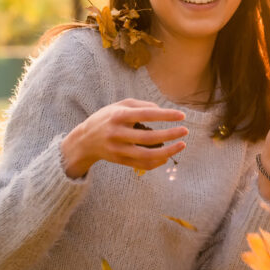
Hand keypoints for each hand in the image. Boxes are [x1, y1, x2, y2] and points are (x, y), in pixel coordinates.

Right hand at [61, 98, 187, 177]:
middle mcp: (117, 133)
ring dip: (168, 151)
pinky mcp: (119, 161)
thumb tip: (161, 110)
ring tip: (182, 145)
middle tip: (185, 131)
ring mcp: (118, 149)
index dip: (166, 115)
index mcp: (118, 116)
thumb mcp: (119, 105)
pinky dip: (157, 162)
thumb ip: (141, 105)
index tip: (182, 115)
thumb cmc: (106, 118)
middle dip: (170, 134)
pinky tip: (168, 156)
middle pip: (149, 137)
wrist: (84, 141)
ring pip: (147, 155)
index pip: (146, 114)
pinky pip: (142, 164)